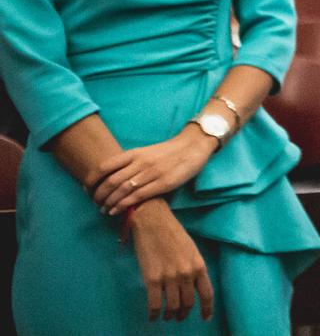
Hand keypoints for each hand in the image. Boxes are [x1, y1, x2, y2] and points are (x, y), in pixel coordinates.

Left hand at [90, 128, 215, 215]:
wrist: (194, 146)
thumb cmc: (169, 151)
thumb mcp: (147, 151)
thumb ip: (131, 162)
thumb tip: (112, 178)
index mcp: (135, 153)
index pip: (105, 166)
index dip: (92, 179)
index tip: (86, 188)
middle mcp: (141, 162)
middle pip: (111, 181)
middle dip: (99, 195)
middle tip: (95, 203)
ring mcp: (152, 173)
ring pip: (122, 190)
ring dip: (109, 202)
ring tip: (103, 210)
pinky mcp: (163, 183)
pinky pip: (138, 197)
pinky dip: (123, 205)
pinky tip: (116, 211)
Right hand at [125, 200, 213, 321]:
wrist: (153, 221)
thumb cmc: (172, 233)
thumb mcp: (191, 250)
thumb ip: (193, 268)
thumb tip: (191, 286)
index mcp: (199, 265)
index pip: (207, 293)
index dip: (207, 308)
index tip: (205, 318)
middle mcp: (187, 274)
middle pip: (188, 303)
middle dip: (184, 313)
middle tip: (179, 317)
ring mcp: (170, 277)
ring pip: (172, 307)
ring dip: (170, 315)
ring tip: (167, 316)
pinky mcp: (152, 279)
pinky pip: (154, 304)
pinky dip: (154, 313)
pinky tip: (153, 316)